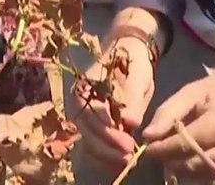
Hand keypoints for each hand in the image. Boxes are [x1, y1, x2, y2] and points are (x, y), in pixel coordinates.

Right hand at [73, 34, 156, 172]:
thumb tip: (130, 122)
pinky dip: (102, 154)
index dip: (107, 130)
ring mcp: (81, 113)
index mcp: (86, 84)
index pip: (92, 111)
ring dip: (105, 153)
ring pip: (86, 139)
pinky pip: (90, 143)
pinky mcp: (88, 124)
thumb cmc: (132, 64)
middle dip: (107, 145)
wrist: (127, 56)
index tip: (127, 143)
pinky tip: (117, 159)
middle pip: (86, 129)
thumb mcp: (137, 75)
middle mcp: (77, 100)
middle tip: (129, 153)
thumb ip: (132, 96)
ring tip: (125, 159)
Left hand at [143, 51, 214, 177]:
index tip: (145, 147)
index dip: (159, 150)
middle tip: (159, 150)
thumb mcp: (195, 90)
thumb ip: (169, 112)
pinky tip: (195, 156)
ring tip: (175, 152)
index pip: (180, 148)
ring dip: (184, 168)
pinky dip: (201, 170)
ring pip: (202, 176)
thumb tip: (147, 136)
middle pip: (190, 167)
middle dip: (169, 161)